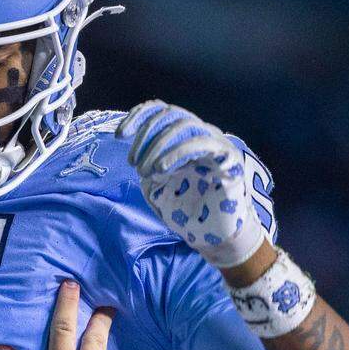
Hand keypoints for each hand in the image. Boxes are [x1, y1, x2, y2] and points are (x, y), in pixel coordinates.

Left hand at [119, 99, 264, 267]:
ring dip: (158, 146)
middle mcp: (202, 135)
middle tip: (133, 163)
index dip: (139, 116)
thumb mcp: (158, 187)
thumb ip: (148, 166)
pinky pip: (202, 143)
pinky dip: (177, 152)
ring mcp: (217, 144)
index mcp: (185, 138)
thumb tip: (137, 153)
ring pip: (185, 124)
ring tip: (146, 171)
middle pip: (170, 115)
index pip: (162, 111)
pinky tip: (161, 169)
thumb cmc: (189, 212)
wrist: (216, 238)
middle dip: (145, 136)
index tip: (119, 135)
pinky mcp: (228, 158)